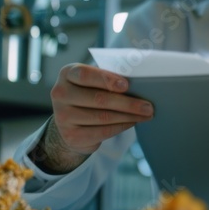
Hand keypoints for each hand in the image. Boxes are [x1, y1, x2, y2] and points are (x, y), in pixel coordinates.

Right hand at [32, 63, 152, 172]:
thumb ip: (108, 77)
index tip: (126, 85)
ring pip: (103, 117)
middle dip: (128, 103)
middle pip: (98, 98)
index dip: (106, 79)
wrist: (70, 122)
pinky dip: (121, 126)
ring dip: (129, 116)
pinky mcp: (71, 135)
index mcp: (67, 74)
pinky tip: (133, 122)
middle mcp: (60, 94)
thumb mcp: (94, 81)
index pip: (85, 74)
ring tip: (146, 115)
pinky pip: (102, 131)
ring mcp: (63, 116)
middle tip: (148, 106)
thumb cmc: (90, 93)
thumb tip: (139, 81)